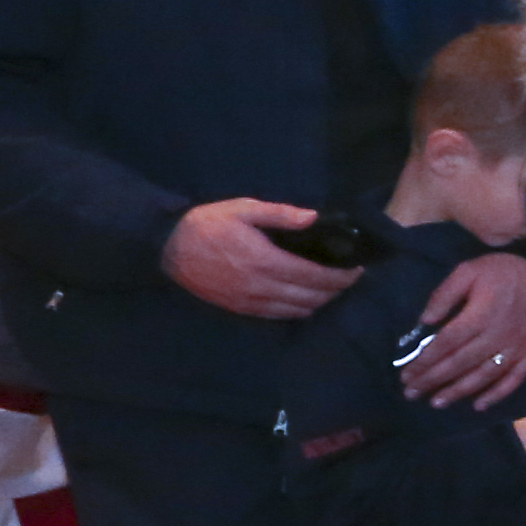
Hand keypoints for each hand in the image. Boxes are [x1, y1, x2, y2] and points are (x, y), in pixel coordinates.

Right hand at [162, 199, 358, 319]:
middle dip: (336, 290)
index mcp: (268, 262)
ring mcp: (252, 303)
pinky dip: (299, 310)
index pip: (317, 277)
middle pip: (313, 298)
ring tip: (330, 288)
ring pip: (298, 311)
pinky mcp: (241, 310)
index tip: (357, 269)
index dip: (342, 276)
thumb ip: (281, 215)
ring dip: (319, 302)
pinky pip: (279, 316)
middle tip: (348, 278)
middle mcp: (263, 288)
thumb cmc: (208, 224)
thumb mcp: (244, 210)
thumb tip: (314, 218)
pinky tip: (305, 299)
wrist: (168, 248)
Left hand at [402, 254, 525, 407]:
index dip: (425, 361)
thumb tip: (425, 320)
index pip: (445, 344)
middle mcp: (496, 337)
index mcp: (479, 315)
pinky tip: (478, 406)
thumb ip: (446, 294)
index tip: (407, 374)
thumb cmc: (506, 272)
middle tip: (411, 393)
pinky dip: (496, 396)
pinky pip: (512, 381)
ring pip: (482, 377)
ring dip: (458, 392)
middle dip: (432, 380)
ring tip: (436, 403)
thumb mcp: (470, 270)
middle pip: (459, 364)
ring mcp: (515, 349)